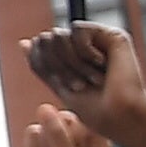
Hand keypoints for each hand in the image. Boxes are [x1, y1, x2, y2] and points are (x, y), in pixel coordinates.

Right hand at [14, 104, 110, 146]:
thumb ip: (56, 131)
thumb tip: (43, 107)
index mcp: (98, 139)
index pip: (83, 120)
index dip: (73, 136)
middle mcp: (82, 135)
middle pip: (64, 116)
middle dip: (56, 137)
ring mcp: (61, 135)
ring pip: (46, 122)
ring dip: (44, 143)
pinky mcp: (42, 137)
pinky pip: (32, 129)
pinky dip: (33, 146)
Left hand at [24, 23, 145, 146]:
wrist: (121, 116)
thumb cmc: (95, 110)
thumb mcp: (60, 86)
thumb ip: (42, 64)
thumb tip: (25, 41)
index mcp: (71, 57)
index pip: (38, 45)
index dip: (44, 65)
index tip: (64, 87)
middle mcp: (83, 46)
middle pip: (46, 38)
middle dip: (57, 66)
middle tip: (80, 85)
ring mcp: (97, 40)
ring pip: (58, 35)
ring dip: (72, 63)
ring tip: (93, 79)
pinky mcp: (111, 35)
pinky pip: (77, 30)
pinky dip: (84, 52)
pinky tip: (102, 64)